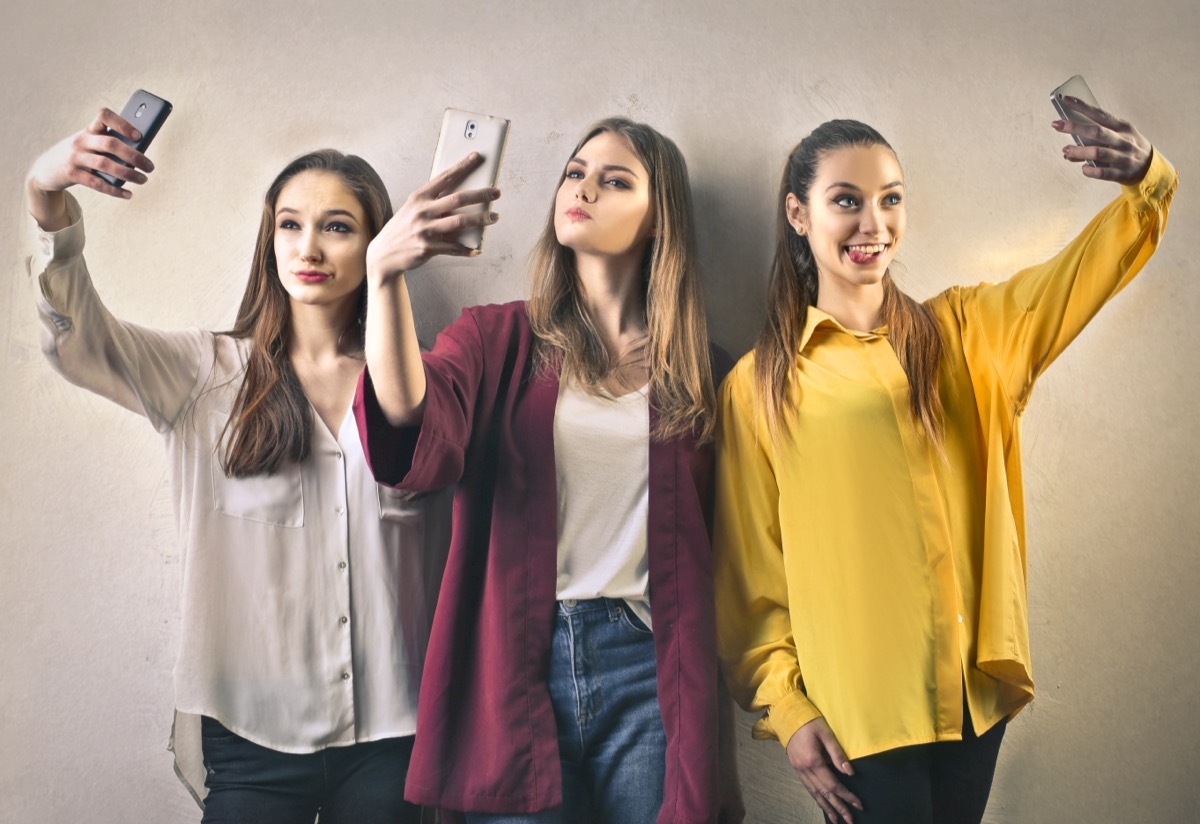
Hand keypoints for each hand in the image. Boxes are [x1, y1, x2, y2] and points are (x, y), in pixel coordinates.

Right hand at [28, 108, 153, 199]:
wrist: (45, 170)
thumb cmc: (78, 155)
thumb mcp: (89, 145)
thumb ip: (109, 147)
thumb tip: (140, 155)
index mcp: (88, 130)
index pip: (104, 116)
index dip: (122, 123)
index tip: (139, 136)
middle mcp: (81, 141)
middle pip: (110, 144)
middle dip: (134, 156)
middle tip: (150, 167)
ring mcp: (75, 157)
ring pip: (105, 164)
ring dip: (128, 174)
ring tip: (143, 180)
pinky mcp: (71, 174)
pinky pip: (97, 183)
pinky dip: (115, 190)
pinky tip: (128, 194)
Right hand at [366, 152, 499, 283]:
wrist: (384, 254)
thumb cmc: (403, 228)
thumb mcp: (413, 209)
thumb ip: (433, 202)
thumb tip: (461, 197)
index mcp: (419, 197)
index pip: (445, 177)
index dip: (462, 166)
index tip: (476, 157)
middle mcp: (422, 211)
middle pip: (458, 198)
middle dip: (481, 194)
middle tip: (497, 192)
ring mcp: (425, 230)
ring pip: (460, 222)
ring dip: (481, 220)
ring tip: (494, 217)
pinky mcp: (428, 248)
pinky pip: (453, 248)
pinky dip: (467, 249)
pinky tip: (478, 249)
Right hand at [786, 718, 861, 823]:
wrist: (786, 715)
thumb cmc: (808, 721)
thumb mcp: (826, 733)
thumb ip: (837, 754)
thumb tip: (850, 772)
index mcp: (813, 760)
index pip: (833, 784)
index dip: (846, 796)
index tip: (858, 804)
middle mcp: (805, 769)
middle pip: (824, 793)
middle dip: (838, 807)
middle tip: (850, 820)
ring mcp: (799, 769)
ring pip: (814, 793)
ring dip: (826, 807)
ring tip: (836, 819)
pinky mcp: (796, 767)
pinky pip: (808, 787)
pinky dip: (816, 798)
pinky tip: (823, 803)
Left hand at [1053, 97, 1152, 184]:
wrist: (1150, 167)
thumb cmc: (1126, 147)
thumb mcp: (1118, 136)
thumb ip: (1096, 138)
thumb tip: (1068, 146)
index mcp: (1122, 127)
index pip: (1100, 114)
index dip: (1083, 107)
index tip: (1067, 100)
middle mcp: (1123, 140)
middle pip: (1097, 131)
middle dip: (1075, 127)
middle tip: (1056, 125)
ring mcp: (1123, 157)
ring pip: (1098, 152)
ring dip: (1078, 151)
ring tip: (1065, 150)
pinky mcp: (1121, 173)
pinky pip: (1101, 172)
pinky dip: (1089, 170)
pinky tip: (1083, 168)